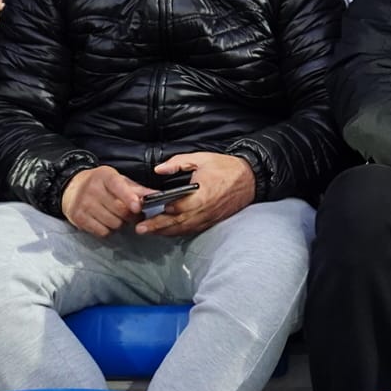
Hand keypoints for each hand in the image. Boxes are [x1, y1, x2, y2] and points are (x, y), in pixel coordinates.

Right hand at [60, 165, 147, 236]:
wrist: (72, 187)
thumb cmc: (101, 184)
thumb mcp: (118, 181)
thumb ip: (137, 190)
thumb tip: (157, 196)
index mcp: (105, 176)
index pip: (118, 186)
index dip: (129, 197)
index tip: (137, 207)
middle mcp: (92, 188)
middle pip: (119, 209)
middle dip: (131, 215)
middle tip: (134, 214)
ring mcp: (83, 204)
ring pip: (112, 222)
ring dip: (120, 224)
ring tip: (118, 217)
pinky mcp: (78, 218)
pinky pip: (102, 232)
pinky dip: (108, 230)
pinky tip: (107, 222)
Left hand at [137, 152, 255, 235]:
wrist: (250, 178)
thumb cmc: (225, 167)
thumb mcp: (201, 158)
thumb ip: (177, 163)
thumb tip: (158, 169)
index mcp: (201, 195)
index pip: (177, 207)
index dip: (160, 211)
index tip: (145, 212)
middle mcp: (204, 210)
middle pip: (177, 222)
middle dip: (157, 227)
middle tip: (140, 229)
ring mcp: (209, 218)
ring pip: (184, 229)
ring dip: (166, 232)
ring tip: (150, 232)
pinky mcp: (212, 221)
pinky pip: (193, 230)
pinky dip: (179, 232)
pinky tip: (169, 231)